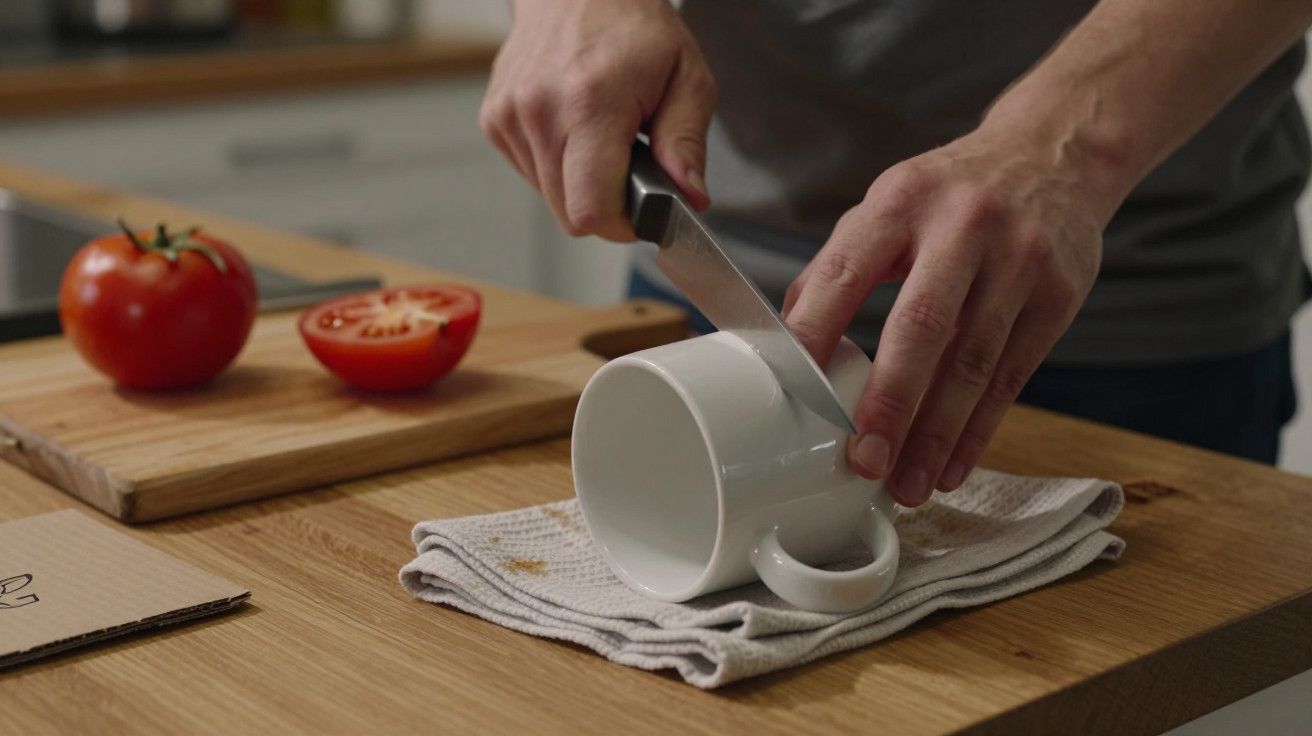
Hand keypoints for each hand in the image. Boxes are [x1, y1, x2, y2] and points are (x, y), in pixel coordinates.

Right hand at [479, 0, 716, 240]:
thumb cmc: (633, 26)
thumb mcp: (686, 77)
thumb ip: (687, 143)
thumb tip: (689, 196)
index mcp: (589, 101)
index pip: (590, 209)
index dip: (622, 224)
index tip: (643, 209)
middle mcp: (539, 111)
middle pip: (569, 214)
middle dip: (606, 206)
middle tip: (632, 167)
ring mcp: (509, 116)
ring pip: (550, 198)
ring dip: (581, 183)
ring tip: (602, 137)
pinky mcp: (494, 120)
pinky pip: (532, 173)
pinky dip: (558, 165)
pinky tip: (575, 129)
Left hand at [782, 123, 1118, 506]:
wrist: (1054, 155)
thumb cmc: (951, 192)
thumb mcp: (888, 204)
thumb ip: (837, 267)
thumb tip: (785, 338)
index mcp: (901, 202)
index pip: (847, 273)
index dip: (816, 334)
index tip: (797, 393)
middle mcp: (963, 227)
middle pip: (921, 327)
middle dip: (890, 402)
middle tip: (864, 460)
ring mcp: (1019, 261)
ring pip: (973, 362)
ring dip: (938, 434)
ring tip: (908, 484)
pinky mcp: (1059, 295)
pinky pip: (1013, 374)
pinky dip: (981, 428)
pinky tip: (954, 463)